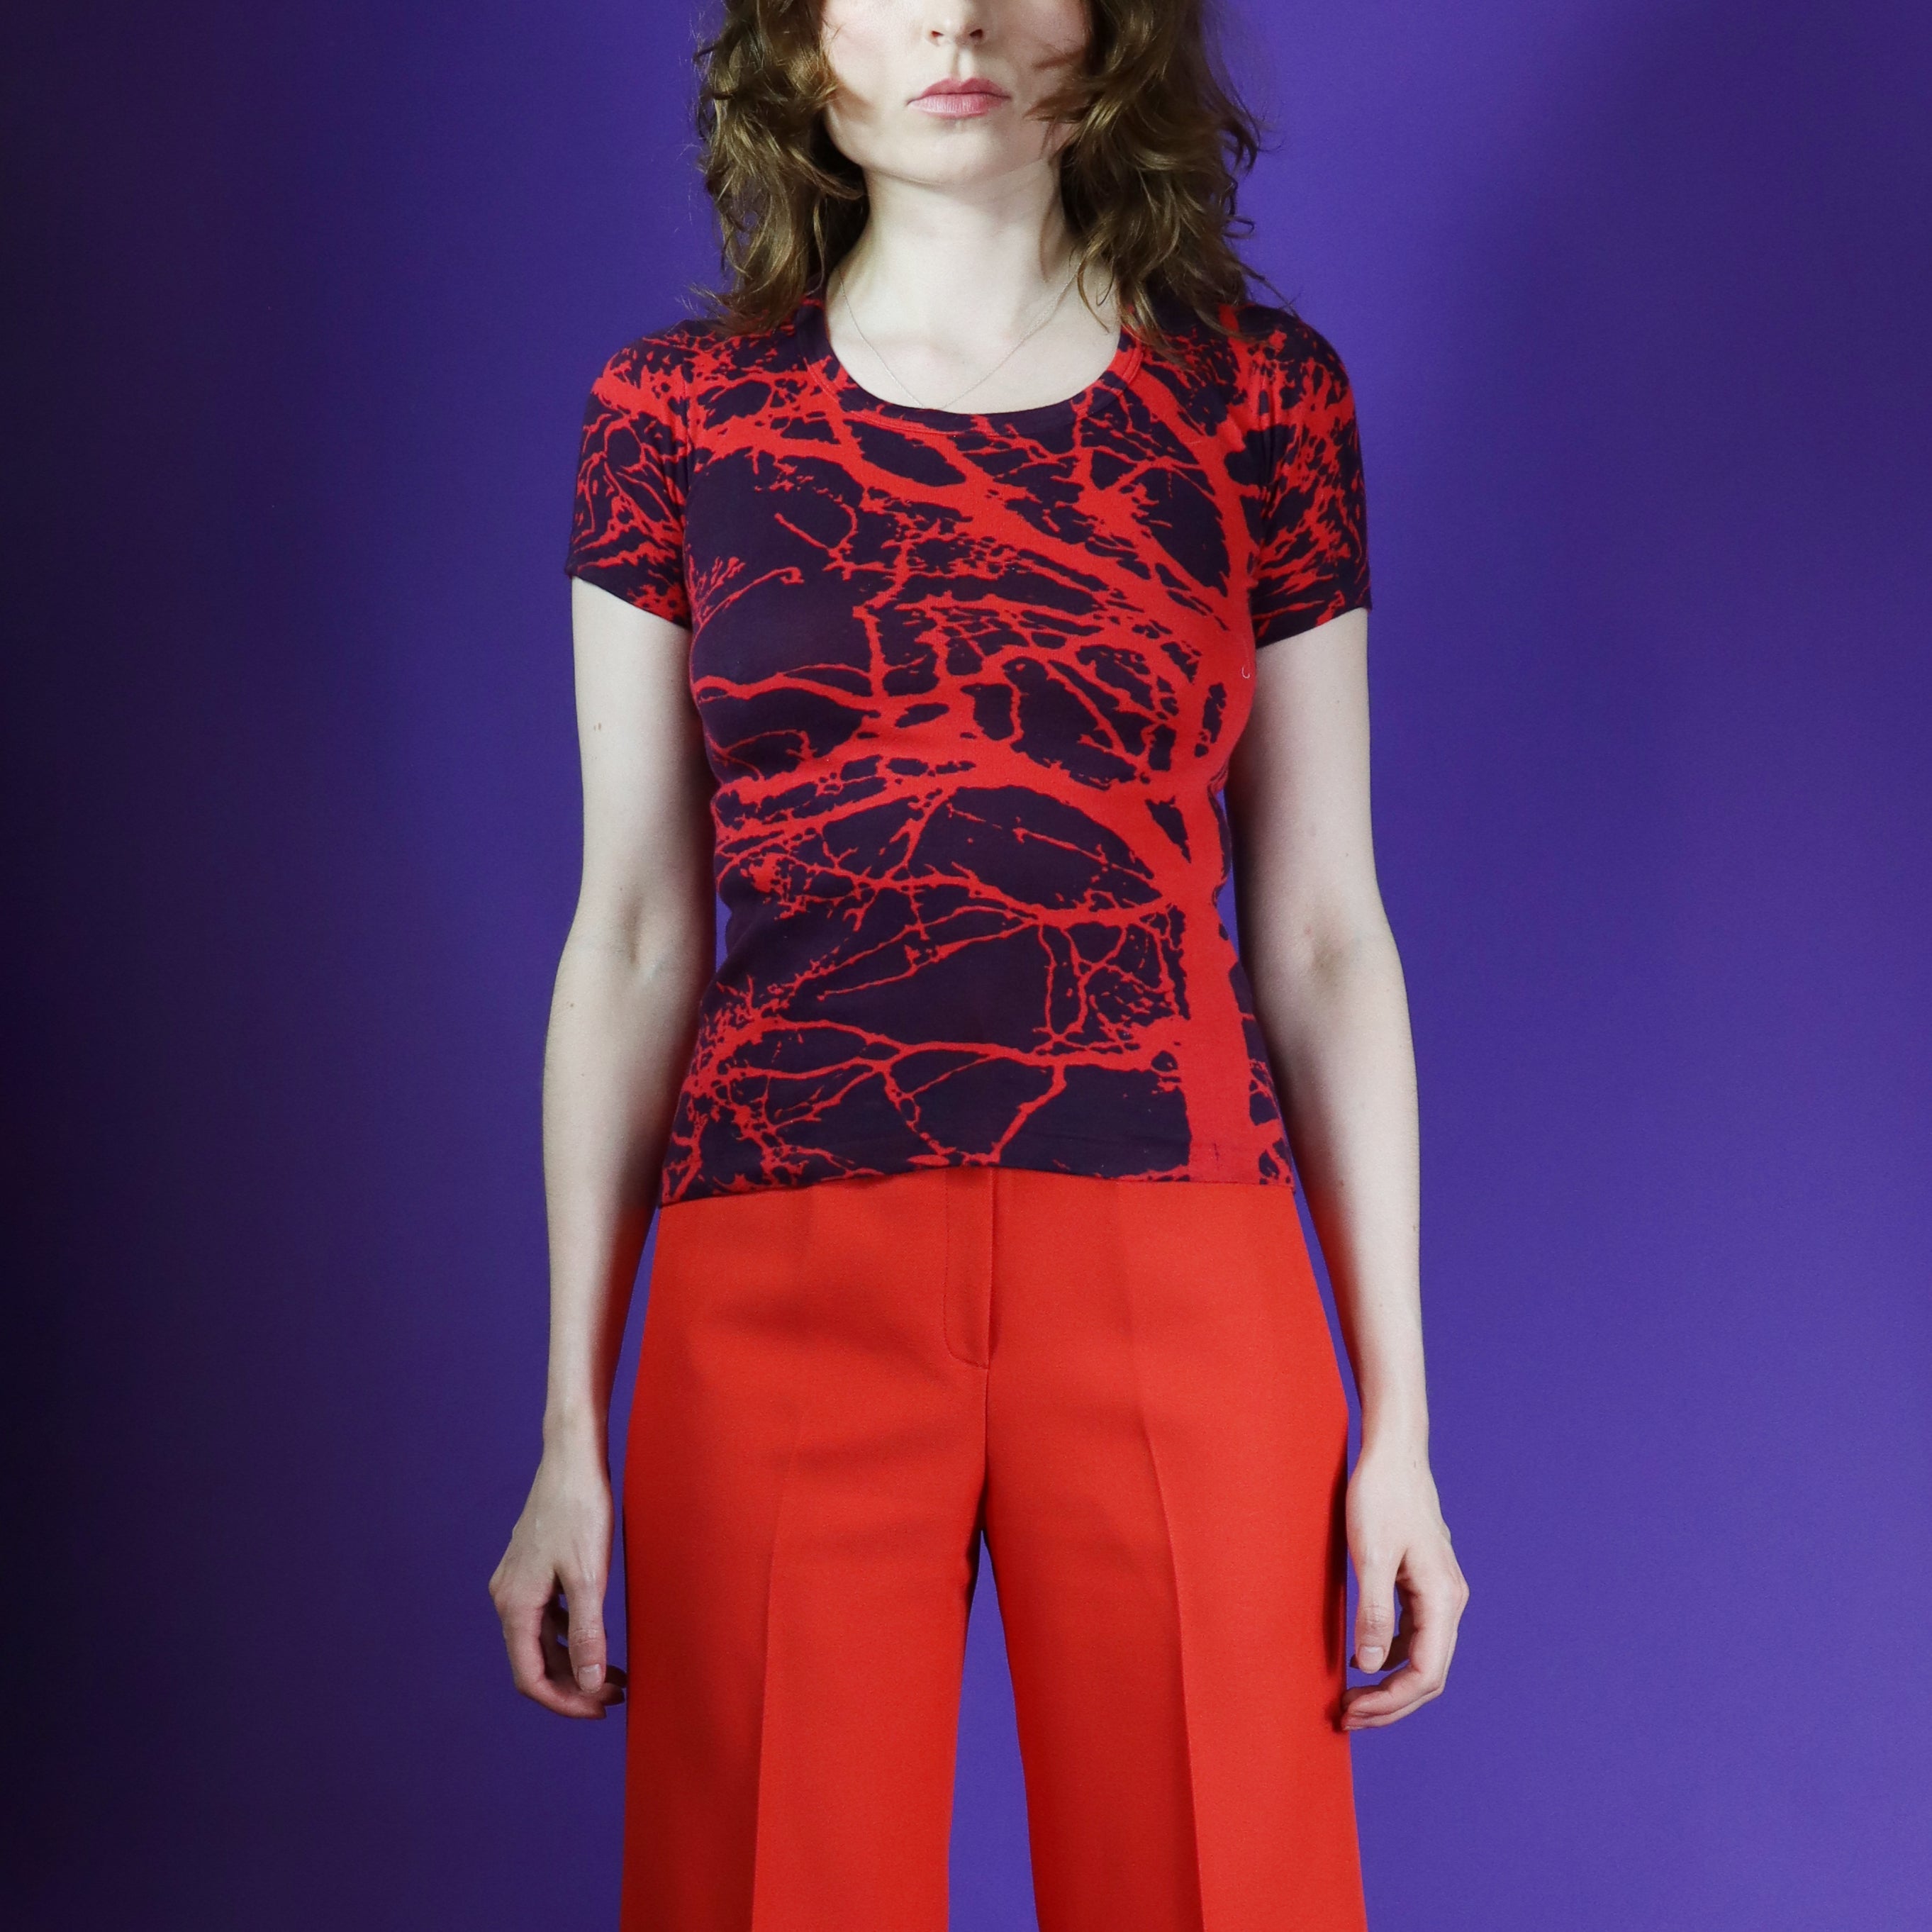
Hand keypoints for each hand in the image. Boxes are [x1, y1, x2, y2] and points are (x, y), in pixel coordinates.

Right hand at [488, 1435, 627, 1718]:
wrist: (572, 1456)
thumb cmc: (581, 1508)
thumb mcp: (588, 1576)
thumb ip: (586, 1634)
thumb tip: (590, 1684)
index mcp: (515, 1604)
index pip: (531, 1677)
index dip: (565, 1702)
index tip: (600, 1709)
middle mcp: (507, 1597)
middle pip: (535, 1663)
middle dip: (575, 1685)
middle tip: (617, 1694)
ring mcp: (517, 1582)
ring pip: (542, 1641)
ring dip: (575, 1663)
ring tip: (617, 1675)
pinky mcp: (532, 1568)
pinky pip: (546, 1618)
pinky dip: (571, 1636)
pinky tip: (598, 1637)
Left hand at [1340, 1439, 1468, 1729]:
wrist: (1393, 1452)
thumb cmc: (1381, 1495)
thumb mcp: (1371, 1553)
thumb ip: (1373, 1611)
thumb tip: (1368, 1666)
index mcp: (1442, 1598)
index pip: (1425, 1673)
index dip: (1390, 1701)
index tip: (1352, 1712)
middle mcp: (1448, 1602)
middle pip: (1427, 1674)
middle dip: (1389, 1704)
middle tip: (1346, 1719)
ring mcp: (1438, 1594)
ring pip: (1420, 1658)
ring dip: (1388, 1685)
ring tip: (1350, 1701)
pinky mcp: (1422, 1584)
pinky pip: (1411, 1636)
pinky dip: (1387, 1657)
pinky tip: (1359, 1662)